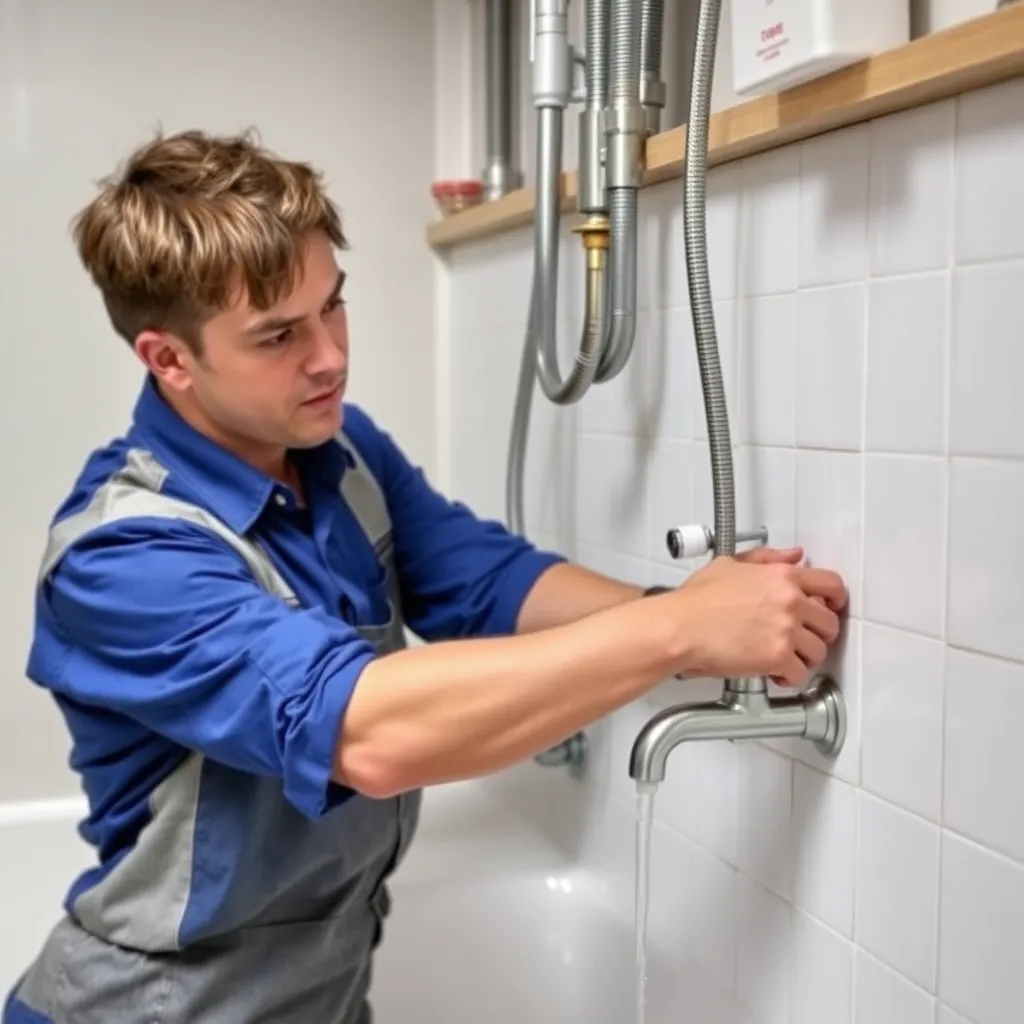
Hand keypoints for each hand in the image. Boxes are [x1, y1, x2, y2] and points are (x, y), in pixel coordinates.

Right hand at [666, 546, 847, 685]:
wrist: (680, 627)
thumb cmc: (696, 599)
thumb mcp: (731, 564)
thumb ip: (766, 559)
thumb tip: (794, 555)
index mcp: (782, 576)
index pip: (832, 584)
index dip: (836, 599)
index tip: (832, 607)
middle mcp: (790, 601)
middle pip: (830, 623)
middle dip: (818, 634)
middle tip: (802, 639)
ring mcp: (786, 630)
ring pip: (818, 651)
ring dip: (803, 658)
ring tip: (784, 658)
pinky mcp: (777, 657)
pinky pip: (799, 674)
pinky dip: (788, 677)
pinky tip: (774, 673)